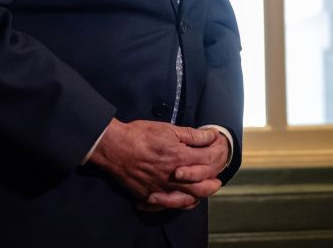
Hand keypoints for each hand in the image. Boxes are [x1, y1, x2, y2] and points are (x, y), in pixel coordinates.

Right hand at [88, 119, 219, 209]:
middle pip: (202, 185)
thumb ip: (192, 135)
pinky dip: (180, 204)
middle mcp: (174, 176)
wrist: (114, 147)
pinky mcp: (150, 195)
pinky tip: (184, 199)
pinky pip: (170, 205)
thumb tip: (210, 136)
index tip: (218, 152)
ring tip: (204, 191)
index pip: (207, 160)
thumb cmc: (139, 135)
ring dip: (200, 195)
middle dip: (213, 183)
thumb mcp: (168, 129)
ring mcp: (162, 188)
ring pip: (188, 198)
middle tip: (218, 180)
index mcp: (180, 157)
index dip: (216, 156)